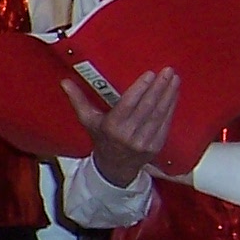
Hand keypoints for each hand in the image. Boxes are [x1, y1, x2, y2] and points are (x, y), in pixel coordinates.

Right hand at [65, 67, 180, 186]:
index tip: (150, 74)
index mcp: (111, 128)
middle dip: (159, 88)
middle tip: (167, 71)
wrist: (115, 167)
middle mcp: (128, 135)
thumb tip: (65, 82)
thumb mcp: (88, 120)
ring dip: (169, 95)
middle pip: (147, 108)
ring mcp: (144, 142)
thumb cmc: (101, 139)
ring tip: (174, 79)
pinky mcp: (156, 145)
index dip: (140, 89)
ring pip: (159, 115)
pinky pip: (165, 123)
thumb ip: (78, 100)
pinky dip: (171, 107)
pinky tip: (174, 94)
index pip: (127, 105)